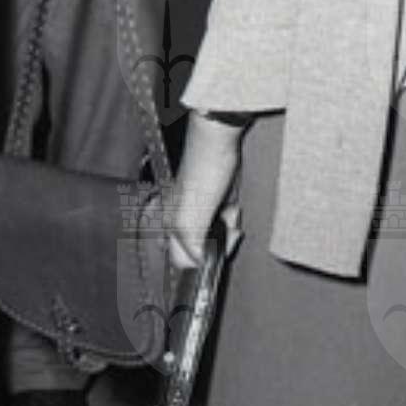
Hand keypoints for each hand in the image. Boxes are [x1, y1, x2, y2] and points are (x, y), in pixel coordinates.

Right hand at [167, 116, 242, 269]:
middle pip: (203, 250)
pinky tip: (232, 206)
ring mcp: (203, 211)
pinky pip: (227, 222)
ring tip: (228, 214)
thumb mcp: (191, 217)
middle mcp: (185, 220)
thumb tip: (198, 262)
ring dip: (228, 230)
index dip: (199, 261)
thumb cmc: (202, 172)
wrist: (219, 143)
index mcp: (172, 225)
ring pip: (218, 237)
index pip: (182, 260)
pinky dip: (233, 218)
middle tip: (225, 231)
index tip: (212, 252)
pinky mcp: (218, 202)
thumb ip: (192, 245)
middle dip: (218, 244)